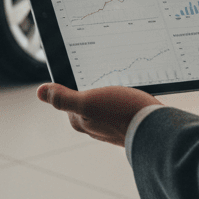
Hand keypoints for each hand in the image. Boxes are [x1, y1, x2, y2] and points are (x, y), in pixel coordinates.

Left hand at [36, 83, 160, 145]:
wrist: (157, 129)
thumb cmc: (122, 114)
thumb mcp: (88, 101)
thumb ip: (64, 98)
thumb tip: (41, 92)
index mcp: (79, 121)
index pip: (67, 97)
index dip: (73, 82)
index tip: (83, 69)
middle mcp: (94, 127)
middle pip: (86, 99)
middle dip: (92, 86)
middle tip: (103, 73)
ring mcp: (111, 127)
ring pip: (104, 103)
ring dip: (109, 91)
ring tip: (119, 82)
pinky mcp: (128, 124)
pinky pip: (120, 107)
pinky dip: (122, 97)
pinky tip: (130, 91)